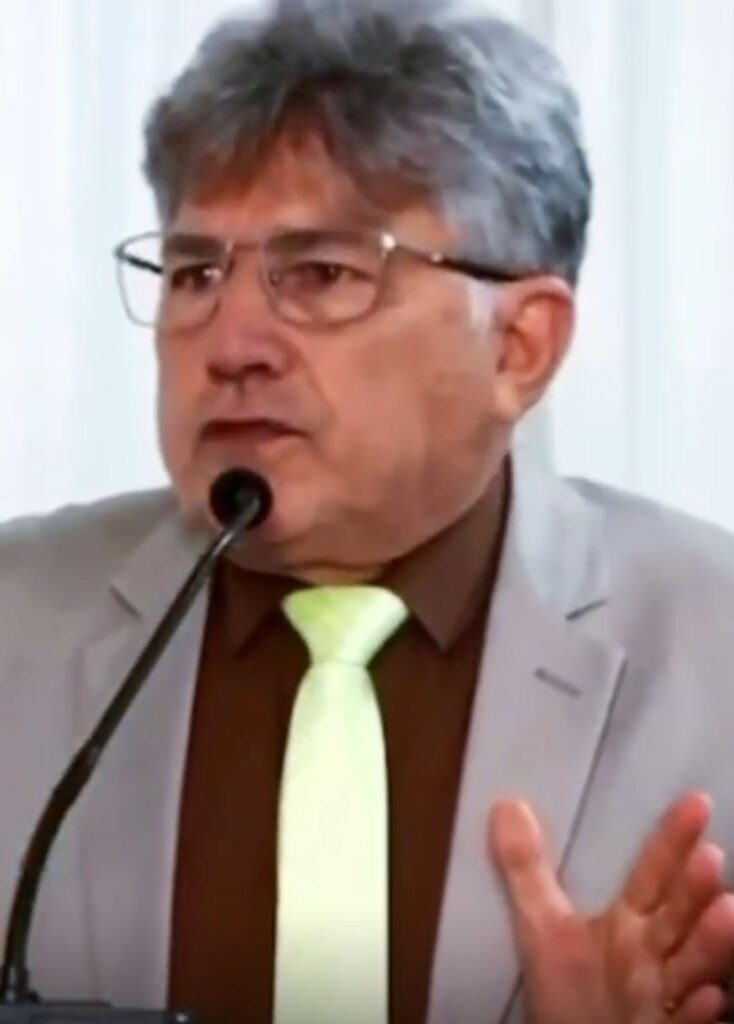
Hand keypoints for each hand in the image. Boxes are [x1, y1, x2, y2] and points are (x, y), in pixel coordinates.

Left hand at [489, 793, 733, 1023]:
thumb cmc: (568, 994)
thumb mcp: (541, 928)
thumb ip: (526, 869)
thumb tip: (505, 805)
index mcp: (630, 923)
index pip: (654, 873)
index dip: (672, 839)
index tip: (695, 801)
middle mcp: (655, 954)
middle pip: (679, 914)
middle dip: (695, 888)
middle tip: (710, 856)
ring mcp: (665, 996)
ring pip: (693, 964)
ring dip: (711, 942)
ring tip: (728, 911)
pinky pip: (686, 1023)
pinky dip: (696, 1012)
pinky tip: (708, 996)